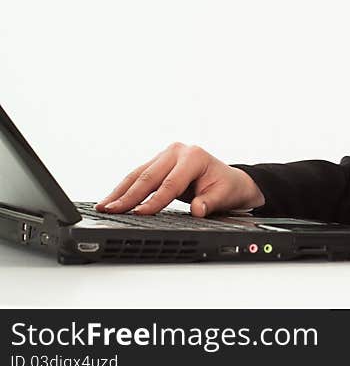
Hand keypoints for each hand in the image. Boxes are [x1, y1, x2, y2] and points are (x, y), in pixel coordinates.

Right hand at [94, 142, 265, 215]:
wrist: (229, 179)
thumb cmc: (227, 187)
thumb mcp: (223, 196)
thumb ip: (209, 203)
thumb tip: (198, 210)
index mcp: (194, 157)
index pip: (170, 183)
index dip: (154, 201)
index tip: (139, 214)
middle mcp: (178, 151)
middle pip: (149, 176)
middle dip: (128, 196)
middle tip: (111, 210)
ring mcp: (166, 155)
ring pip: (139, 174)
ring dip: (120, 192)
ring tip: (104, 207)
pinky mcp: (159, 162)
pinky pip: (139, 176)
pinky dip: (125, 189)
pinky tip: (112, 199)